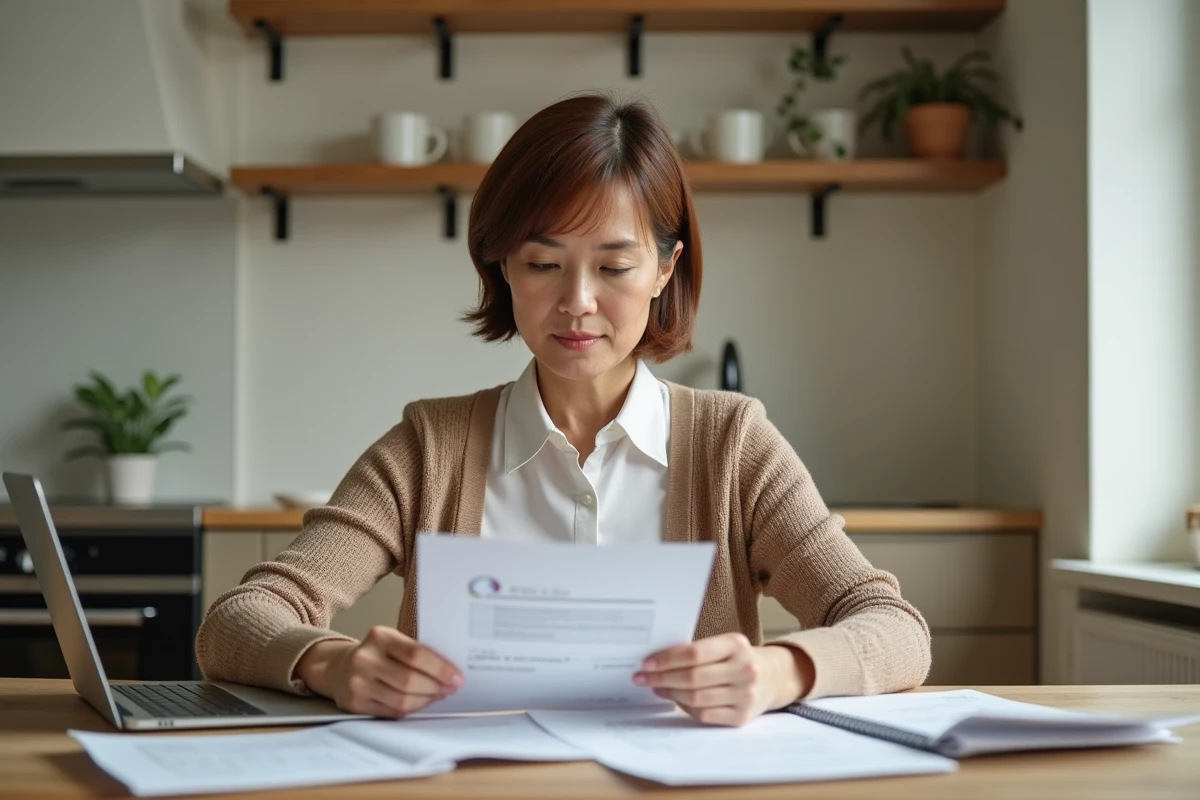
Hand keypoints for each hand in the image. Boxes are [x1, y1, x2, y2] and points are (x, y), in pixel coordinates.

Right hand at [295, 626, 463, 717]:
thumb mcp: (392, 642)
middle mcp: (365, 658)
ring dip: (426, 700)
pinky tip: (421, 703)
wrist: (338, 667)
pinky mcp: (354, 703)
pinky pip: (391, 711)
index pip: (416, 654)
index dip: (440, 668)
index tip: (457, 677)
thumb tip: (450, 673)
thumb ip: (416, 653)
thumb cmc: (377, 654)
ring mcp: (357, 682)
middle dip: (436, 687)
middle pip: (410, 680)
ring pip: (402, 700)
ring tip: (438, 696)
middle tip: (451, 689)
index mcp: (379, 637)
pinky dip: (411, 709)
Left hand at [633, 633, 813, 726]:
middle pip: (693, 677)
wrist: (773, 677)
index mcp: (736, 644)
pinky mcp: (743, 716)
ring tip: (657, 688)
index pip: (695, 653)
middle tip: (642, 678)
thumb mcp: (724, 646)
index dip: (667, 659)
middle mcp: (744, 669)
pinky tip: (675, 699)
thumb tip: (656, 662)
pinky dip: (685, 707)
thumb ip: (698, 651)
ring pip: (696, 697)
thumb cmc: (738, 659)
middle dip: (662, 678)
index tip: (647, 663)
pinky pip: (705, 714)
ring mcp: (745, 695)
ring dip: (670, 693)